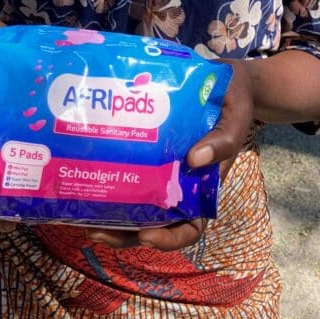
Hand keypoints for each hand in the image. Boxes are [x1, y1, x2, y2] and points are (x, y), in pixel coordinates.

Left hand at [86, 59, 253, 250]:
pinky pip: (130, 171)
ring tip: (83, 217)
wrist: (224, 79)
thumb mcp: (236, 117)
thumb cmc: (234, 102)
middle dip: (125, 235)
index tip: (146, 235)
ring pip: (136, 204)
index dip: (169, 239)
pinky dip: (111, 181)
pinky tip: (88, 177)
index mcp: (205, 186)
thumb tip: (194, 160)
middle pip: (154, 223)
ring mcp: (162, 168)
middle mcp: (181, 184)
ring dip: (111, 217)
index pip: (190, 225)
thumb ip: (224, 139)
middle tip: (96, 231)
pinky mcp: (148, 151)